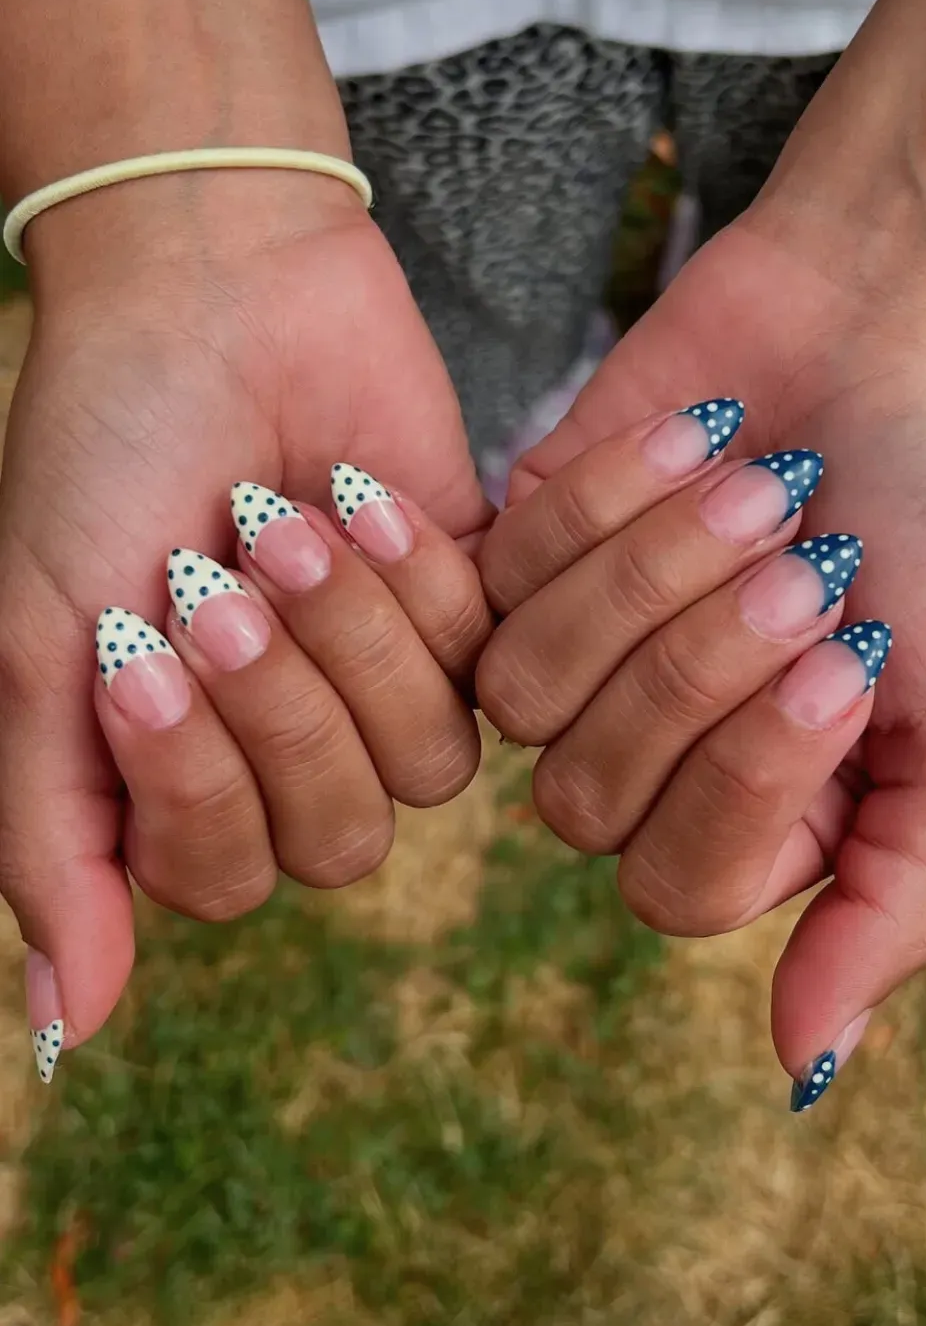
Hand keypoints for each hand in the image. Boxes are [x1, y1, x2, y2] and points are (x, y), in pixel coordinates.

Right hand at [0, 181, 490, 1066]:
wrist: (209, 295)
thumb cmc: (101, 457)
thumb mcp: (36, 642)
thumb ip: (51, 838)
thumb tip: (67, 1030)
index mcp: (187, 774)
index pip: (223, 876)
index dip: (194, 780)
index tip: (133, 643)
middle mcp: (294, 751)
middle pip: (339, 840)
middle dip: (279, 703)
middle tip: (214, 568)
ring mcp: (387, 685)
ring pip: (423, 765)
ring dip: (346, 633)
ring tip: (281, 515)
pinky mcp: (470, 613)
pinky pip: (480, 665)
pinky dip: (410, 576)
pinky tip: (354, 492)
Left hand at [506, 189, 925, 1101]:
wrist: (879, 324)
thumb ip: (894, 899)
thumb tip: (799, 1073)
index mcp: (749, 813)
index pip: (680, 889)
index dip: (750, 775)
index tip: (848, 654)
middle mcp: (642, 754)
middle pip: (586, 798)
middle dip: (703, 658)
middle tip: (806, 547)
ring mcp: (567, 654)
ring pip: (525, 691)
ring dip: (654, 575)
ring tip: (752, 481)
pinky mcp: (510, 551)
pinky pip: (496, 577)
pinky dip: (608, 497)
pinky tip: (692, 435)